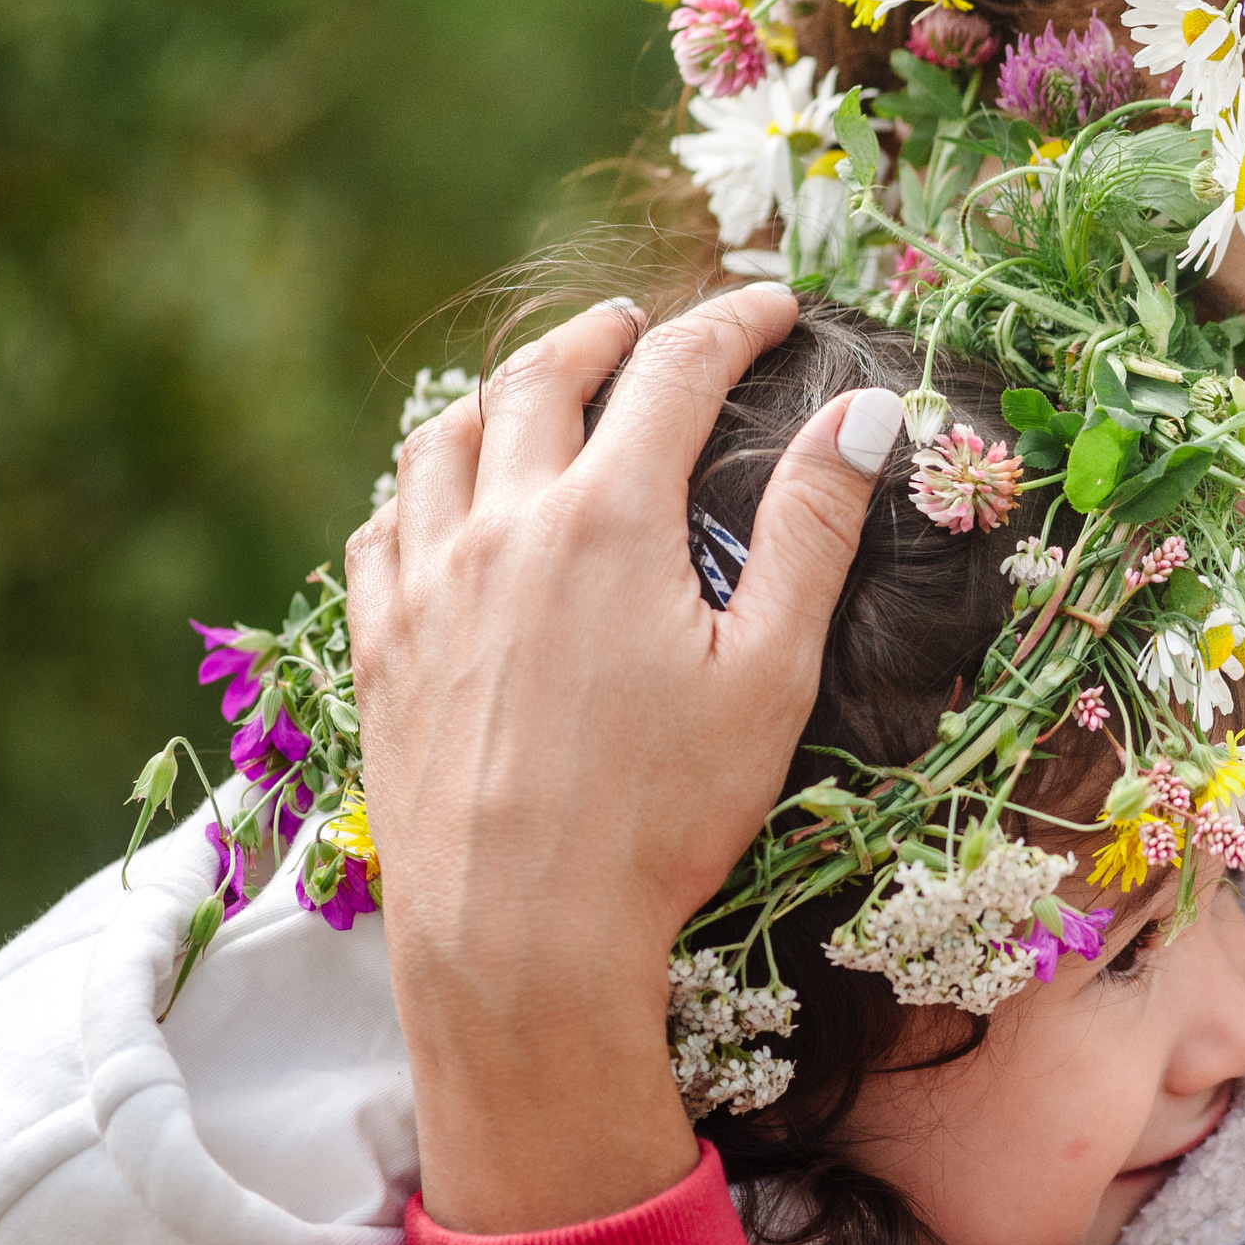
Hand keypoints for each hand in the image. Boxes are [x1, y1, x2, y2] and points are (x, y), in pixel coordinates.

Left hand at [344, 285, 905, 1232]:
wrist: (518, 937)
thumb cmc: (663, 817)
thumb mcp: (769, 674)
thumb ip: (812, 531)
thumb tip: (864, 412)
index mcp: (610, 520)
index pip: (676, 372)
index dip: (734, 322)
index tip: (774, 306)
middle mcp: (503, 524)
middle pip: (544, 377)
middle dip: (605, 335)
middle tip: (642, 329)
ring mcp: (425, 582)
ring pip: (446, 436)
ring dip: (501, 391)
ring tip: (537, 390)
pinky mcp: (380, 645)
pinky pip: (383, 525)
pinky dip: (422, 486)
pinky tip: (446, 505)